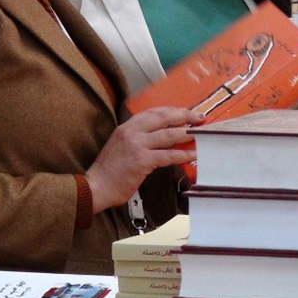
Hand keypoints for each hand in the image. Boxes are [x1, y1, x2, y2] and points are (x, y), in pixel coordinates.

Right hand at [85, 107, 201, 213]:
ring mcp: (137, 145)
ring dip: (188, 134)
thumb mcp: (120, 145)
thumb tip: (161, 138)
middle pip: (164, 118)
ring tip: (200, 134)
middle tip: (199, 117)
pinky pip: (168, 155)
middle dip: (184, 116)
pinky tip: (192, 154)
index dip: (171, 110)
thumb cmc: (109, 171)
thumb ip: (137, 138)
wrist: (96, 186)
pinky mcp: (142, 160)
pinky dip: (183, 154)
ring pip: (169, 135)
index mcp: (126, 126)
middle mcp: (132, 131)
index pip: (153, 112)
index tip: (184, 111)